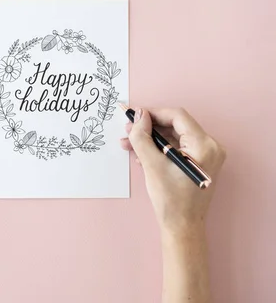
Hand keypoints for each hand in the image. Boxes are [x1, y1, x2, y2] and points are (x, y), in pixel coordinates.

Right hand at [120, 108, 225, 233]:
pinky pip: (177, 148)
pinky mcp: (199, 163)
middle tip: (128, 130)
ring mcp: (206, 155)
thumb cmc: (170, 198)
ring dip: (151, 139)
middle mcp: (210, 147)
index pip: (177, 116)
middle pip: (175, 126)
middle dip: (149, 128)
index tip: (134, 115)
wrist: (182, 226)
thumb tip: (139, 115)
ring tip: (129, 143)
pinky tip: (141, 154)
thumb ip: (143, 137)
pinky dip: (159, 148)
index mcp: (204, 145)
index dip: (153, 113)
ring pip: (174, 137)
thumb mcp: (152, 165)